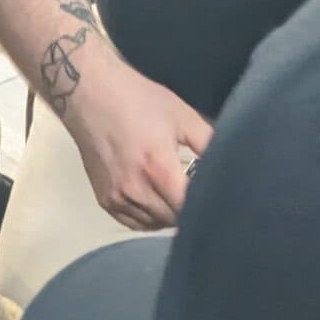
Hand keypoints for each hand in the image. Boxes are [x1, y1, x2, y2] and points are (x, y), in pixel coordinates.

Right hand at [66, 58, 212, 229]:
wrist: (91, 95)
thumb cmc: (138, 100)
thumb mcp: (181, 114)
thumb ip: (207, 141)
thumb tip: (228, 161)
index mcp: (158, 167)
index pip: (187, 206)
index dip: (202, 204)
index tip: (212, 197)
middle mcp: (136, 189)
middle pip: (172, 218)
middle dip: (187, 210)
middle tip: (196, 195)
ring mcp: (118, 197)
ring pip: (153, 224)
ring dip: (169, 216)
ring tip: (177, 198)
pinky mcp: (105, 200)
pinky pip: (133, 223)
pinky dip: (149, 219)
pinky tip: (158, 205)